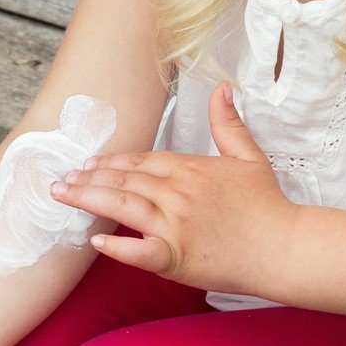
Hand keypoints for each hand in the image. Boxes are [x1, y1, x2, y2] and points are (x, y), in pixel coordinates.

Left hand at [48, 80, 297, 293]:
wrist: (284, 247)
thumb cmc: (267, 206)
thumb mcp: (249, 156)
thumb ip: (228, 123)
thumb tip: (222, 87)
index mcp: (191, 169)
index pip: (142, 161)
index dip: (112, 162)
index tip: (88, 163)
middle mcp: (178, 194)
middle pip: (125, 181)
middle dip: (89, 179)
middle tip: (60, 180)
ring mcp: (176, 225)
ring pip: (124, 207)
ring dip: (90, 200)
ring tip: (64, 197)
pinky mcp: (178, 257)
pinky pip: (140, 252)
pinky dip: (118, 248)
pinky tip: (96, 243)